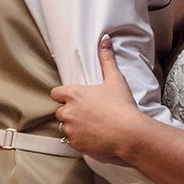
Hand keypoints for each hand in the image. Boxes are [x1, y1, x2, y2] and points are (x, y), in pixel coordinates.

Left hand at [48, 36, 145, 161]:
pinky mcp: (76, 144)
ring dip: (73, 126)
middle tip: (85, 112)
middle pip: (59, 111)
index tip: (71, 97)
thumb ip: (106, 59)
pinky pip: (71, 141)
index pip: (55, 93)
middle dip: (69, 111)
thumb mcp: (115, 79)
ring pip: (64, 127)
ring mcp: (70, 129)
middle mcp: (68, 112)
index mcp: (73, 94)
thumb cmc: (121, 106)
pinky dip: (78, 139)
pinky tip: (91, 136)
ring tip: (89, 125)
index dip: (62, 95)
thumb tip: (104, 40)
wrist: (128, 133)